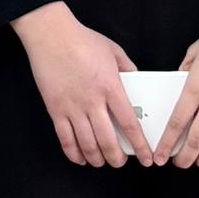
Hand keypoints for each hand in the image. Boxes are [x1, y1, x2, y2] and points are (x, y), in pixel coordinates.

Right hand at [13, 2, 153, 169]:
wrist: (51, 35)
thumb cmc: (82, 40)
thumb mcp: (114, 51)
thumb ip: (128, 69)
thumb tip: (135, 80)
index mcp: (111, 87)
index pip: (130, 124)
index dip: (140, 145)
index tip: (147, 157)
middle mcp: (92, 101)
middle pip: (108, 140)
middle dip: (117, 158)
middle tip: (121, 162)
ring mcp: (72, 107)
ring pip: (87, 144)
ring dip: (97, 158)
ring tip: (102, 162)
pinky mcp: (55, 109)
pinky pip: (64, 138)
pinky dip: (73, 152)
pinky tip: (80, 158)